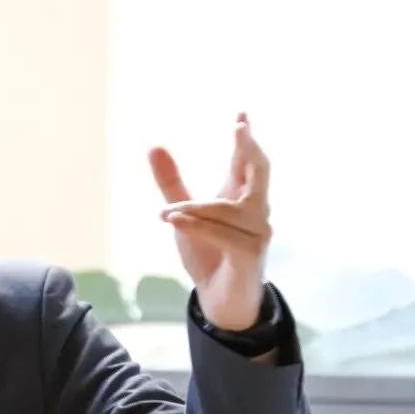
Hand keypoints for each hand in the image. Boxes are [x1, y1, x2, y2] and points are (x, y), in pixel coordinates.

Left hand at [150, 113, 271, 331]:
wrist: (219, 299)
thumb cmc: (209, 254)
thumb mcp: (183, 214)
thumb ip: (172, 183)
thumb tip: (154, 145)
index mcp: (240, 197)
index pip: (246, 161)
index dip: (244, 138)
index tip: (241, 114)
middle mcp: (255, 211)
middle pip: (260, 172)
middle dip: (250, 150)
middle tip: (239, 128)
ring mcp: (256, 233)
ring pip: (229, 209)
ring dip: (196, 208)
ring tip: (167, 213)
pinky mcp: (249, 255)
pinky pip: (224, 235)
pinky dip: (199, 227)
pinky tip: (174, 221)